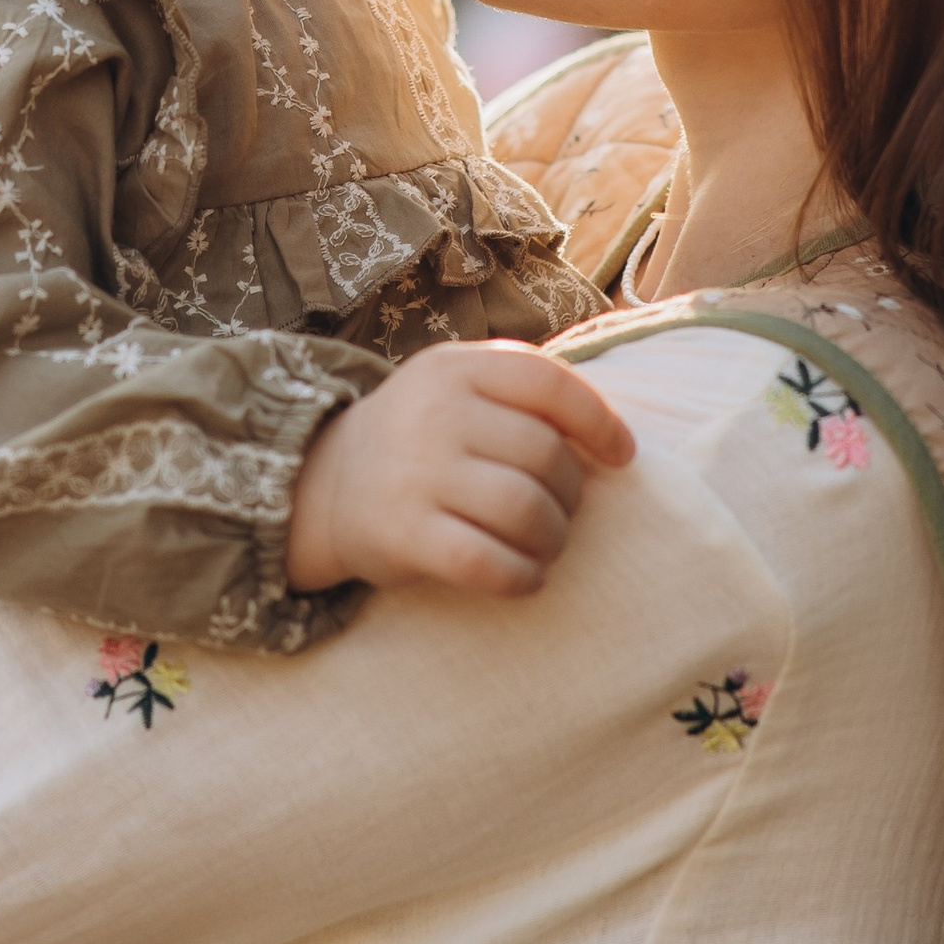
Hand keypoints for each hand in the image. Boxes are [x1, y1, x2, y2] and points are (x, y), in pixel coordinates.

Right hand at [285, 340, 634, 598]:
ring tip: (544, 546)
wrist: (322, 485)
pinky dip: (522, 577)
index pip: (549, 383)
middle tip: (560, 512)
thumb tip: (615, 441)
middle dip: (572, 494)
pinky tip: (524, 577)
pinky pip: (488, 563)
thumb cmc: (421, 439)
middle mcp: (434, 412)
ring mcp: (415, 472)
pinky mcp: (403, 534)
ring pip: (526, 510)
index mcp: (455, 367)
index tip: (620, 455)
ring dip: (553, 538)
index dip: (599, 421)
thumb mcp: (460, 389)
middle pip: (547, 455)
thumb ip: (526, 397)